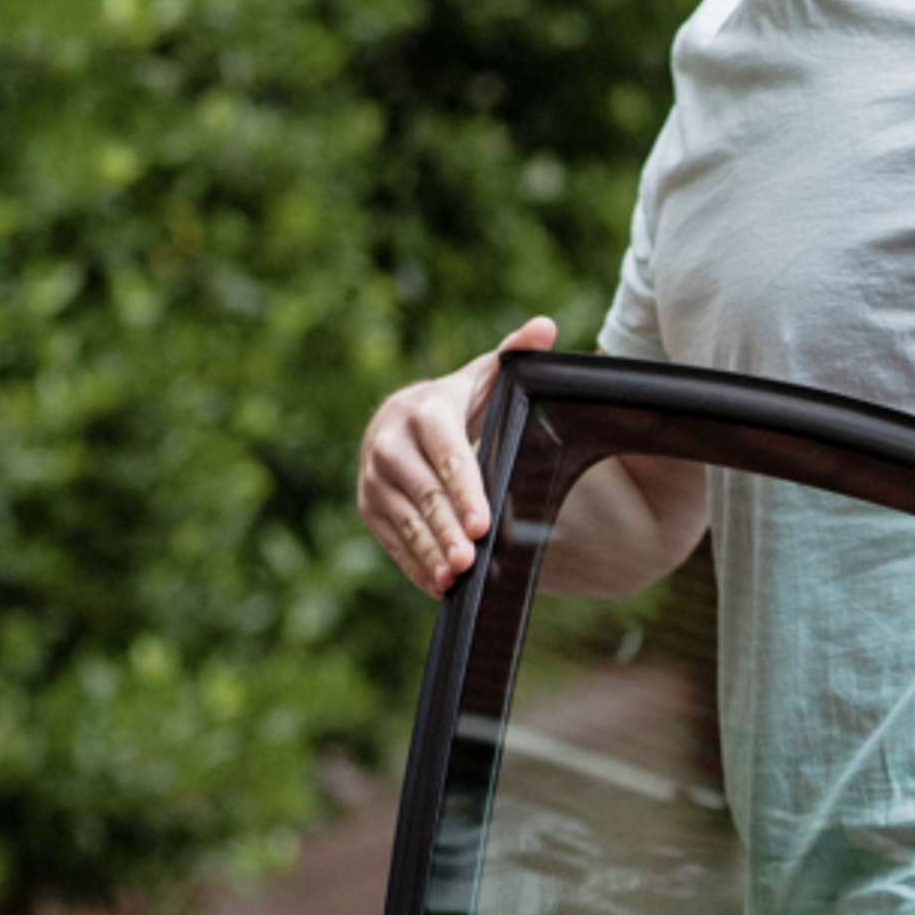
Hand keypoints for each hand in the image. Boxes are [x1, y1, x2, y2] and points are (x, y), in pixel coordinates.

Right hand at [357, 316, 556, 594]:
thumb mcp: (485, 376)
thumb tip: (545, 327)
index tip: (483, 523)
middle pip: (424, 494)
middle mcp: (390, 443)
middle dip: (446, 529)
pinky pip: (393, 540)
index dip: (464, 490)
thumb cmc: (456, 402)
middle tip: (470, 560)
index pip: (447, 455)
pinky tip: (438, 587)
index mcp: (424, 411)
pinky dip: (415, 565)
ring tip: (455, 579)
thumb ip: (516, 353)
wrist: (399, 419)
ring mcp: (374, 477)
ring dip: (430, 552)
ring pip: (406, 520)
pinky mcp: (368, 506)